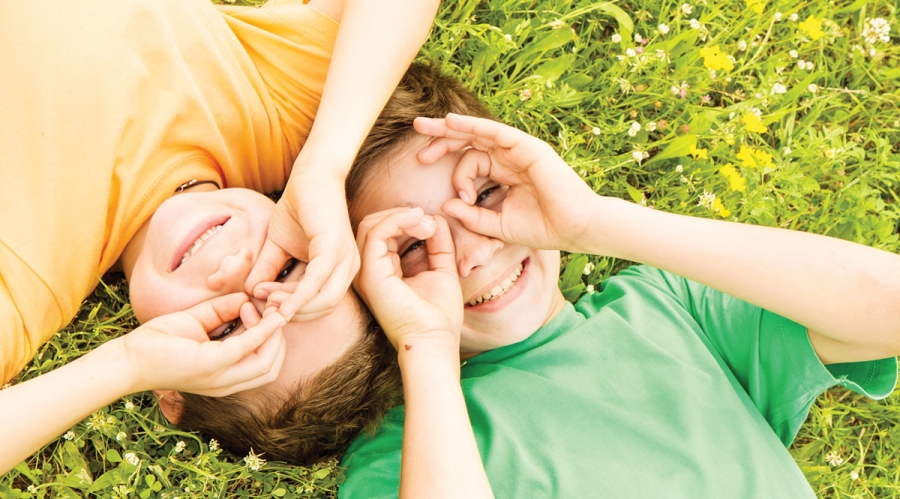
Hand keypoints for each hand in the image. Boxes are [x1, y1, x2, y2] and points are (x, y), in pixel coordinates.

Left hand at [120, 293, 286, 395]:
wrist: (127, 359)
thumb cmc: (159, 342)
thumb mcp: (199, 322)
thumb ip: (224, 312)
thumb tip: (247, 299)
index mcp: (225, 377)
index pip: (265, 364)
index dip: (272, 338)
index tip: (260, 311)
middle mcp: (226, 383)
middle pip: (272, 366)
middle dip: (278, 337)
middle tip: (268, 311)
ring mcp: (220, 377)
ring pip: (268, 362)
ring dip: (271, 333)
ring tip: (260, 310)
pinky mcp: (210, 365)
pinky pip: (247, 346)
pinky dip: (260, 329)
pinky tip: (258, 312)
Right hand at [246, 169, 359, 320]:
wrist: (309, 177)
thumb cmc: (298, 209)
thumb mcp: (278, 246)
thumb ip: (267, 270)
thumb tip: (250, 293)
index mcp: (339, 271)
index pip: (318, 304)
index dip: (290, 310)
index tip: (262, 306)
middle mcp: (347, 269)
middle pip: (323, 308)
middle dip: (292, 313)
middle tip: (262, 307)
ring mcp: (344, 260)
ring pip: (323, 302)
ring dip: (292, 306)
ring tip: (265, 299)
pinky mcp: (334, 249)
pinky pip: (316, 283)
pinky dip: (297, 297)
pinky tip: (278, 303)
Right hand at [354, 207, 462, 350]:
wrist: (435, 340)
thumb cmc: (438, 316)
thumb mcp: (441, 270)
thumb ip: (438, 245)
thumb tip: (435, 219)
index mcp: (382, 272)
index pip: (384, 234)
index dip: (406, 221)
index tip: (433, 225)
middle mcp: (368, 272)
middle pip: (373, 226)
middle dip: (402, 215)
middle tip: (429, 222)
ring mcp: (366, 273)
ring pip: (371, 225)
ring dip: (401, 216)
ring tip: (426, 223)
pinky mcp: (370, 274)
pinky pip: (375, 233)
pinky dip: (397, 220)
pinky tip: (418, 223)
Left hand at [415, 113, 598, 253]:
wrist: (576, 229)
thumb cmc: (543, 228)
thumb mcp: (497, 225)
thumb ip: (472, 216)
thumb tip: (445, 204)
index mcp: (503, 173)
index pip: (470, 162)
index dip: (455, 174)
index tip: (455, 197)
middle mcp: (509, 158)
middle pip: (469, 142)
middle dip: (441, 139)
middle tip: (416, 137)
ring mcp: (518, 150)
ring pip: (478, 133)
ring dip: (450, 128)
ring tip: (424, 126)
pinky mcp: (527, 147)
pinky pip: (494, 131)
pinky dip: (472, 125)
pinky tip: (450, 122)